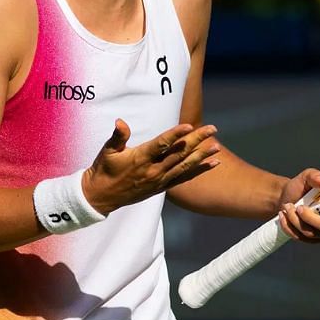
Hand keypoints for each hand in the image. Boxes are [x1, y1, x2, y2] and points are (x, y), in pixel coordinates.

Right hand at [82, 120, 221, 214]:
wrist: (101, 196)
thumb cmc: (104, 169)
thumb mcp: (108, 151)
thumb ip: (118, 136)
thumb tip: (120, 122)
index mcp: (140, 158)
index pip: (162, 144)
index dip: (176, 134)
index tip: (190, 126)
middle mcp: (153, 170)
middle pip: (179, 153)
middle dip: (197, 140)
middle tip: (213, 128)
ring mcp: (159, 180)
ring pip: (185, 166)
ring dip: (202, 156)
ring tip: (217, 146)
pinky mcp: (162, 187)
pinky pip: (184, 178)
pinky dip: (199, 170)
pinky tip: (213, 163)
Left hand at [276, 168, 319, 243]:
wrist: (284, 198)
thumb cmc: (299, 188)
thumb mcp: (305, 177)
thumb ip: (314, 175)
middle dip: (308, 217)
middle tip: (298, 207)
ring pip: (310, 233)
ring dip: (295, 220)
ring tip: (287, 207)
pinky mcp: (310, 238)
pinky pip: (300, 238)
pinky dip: (289, 227)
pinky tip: (283, 216)